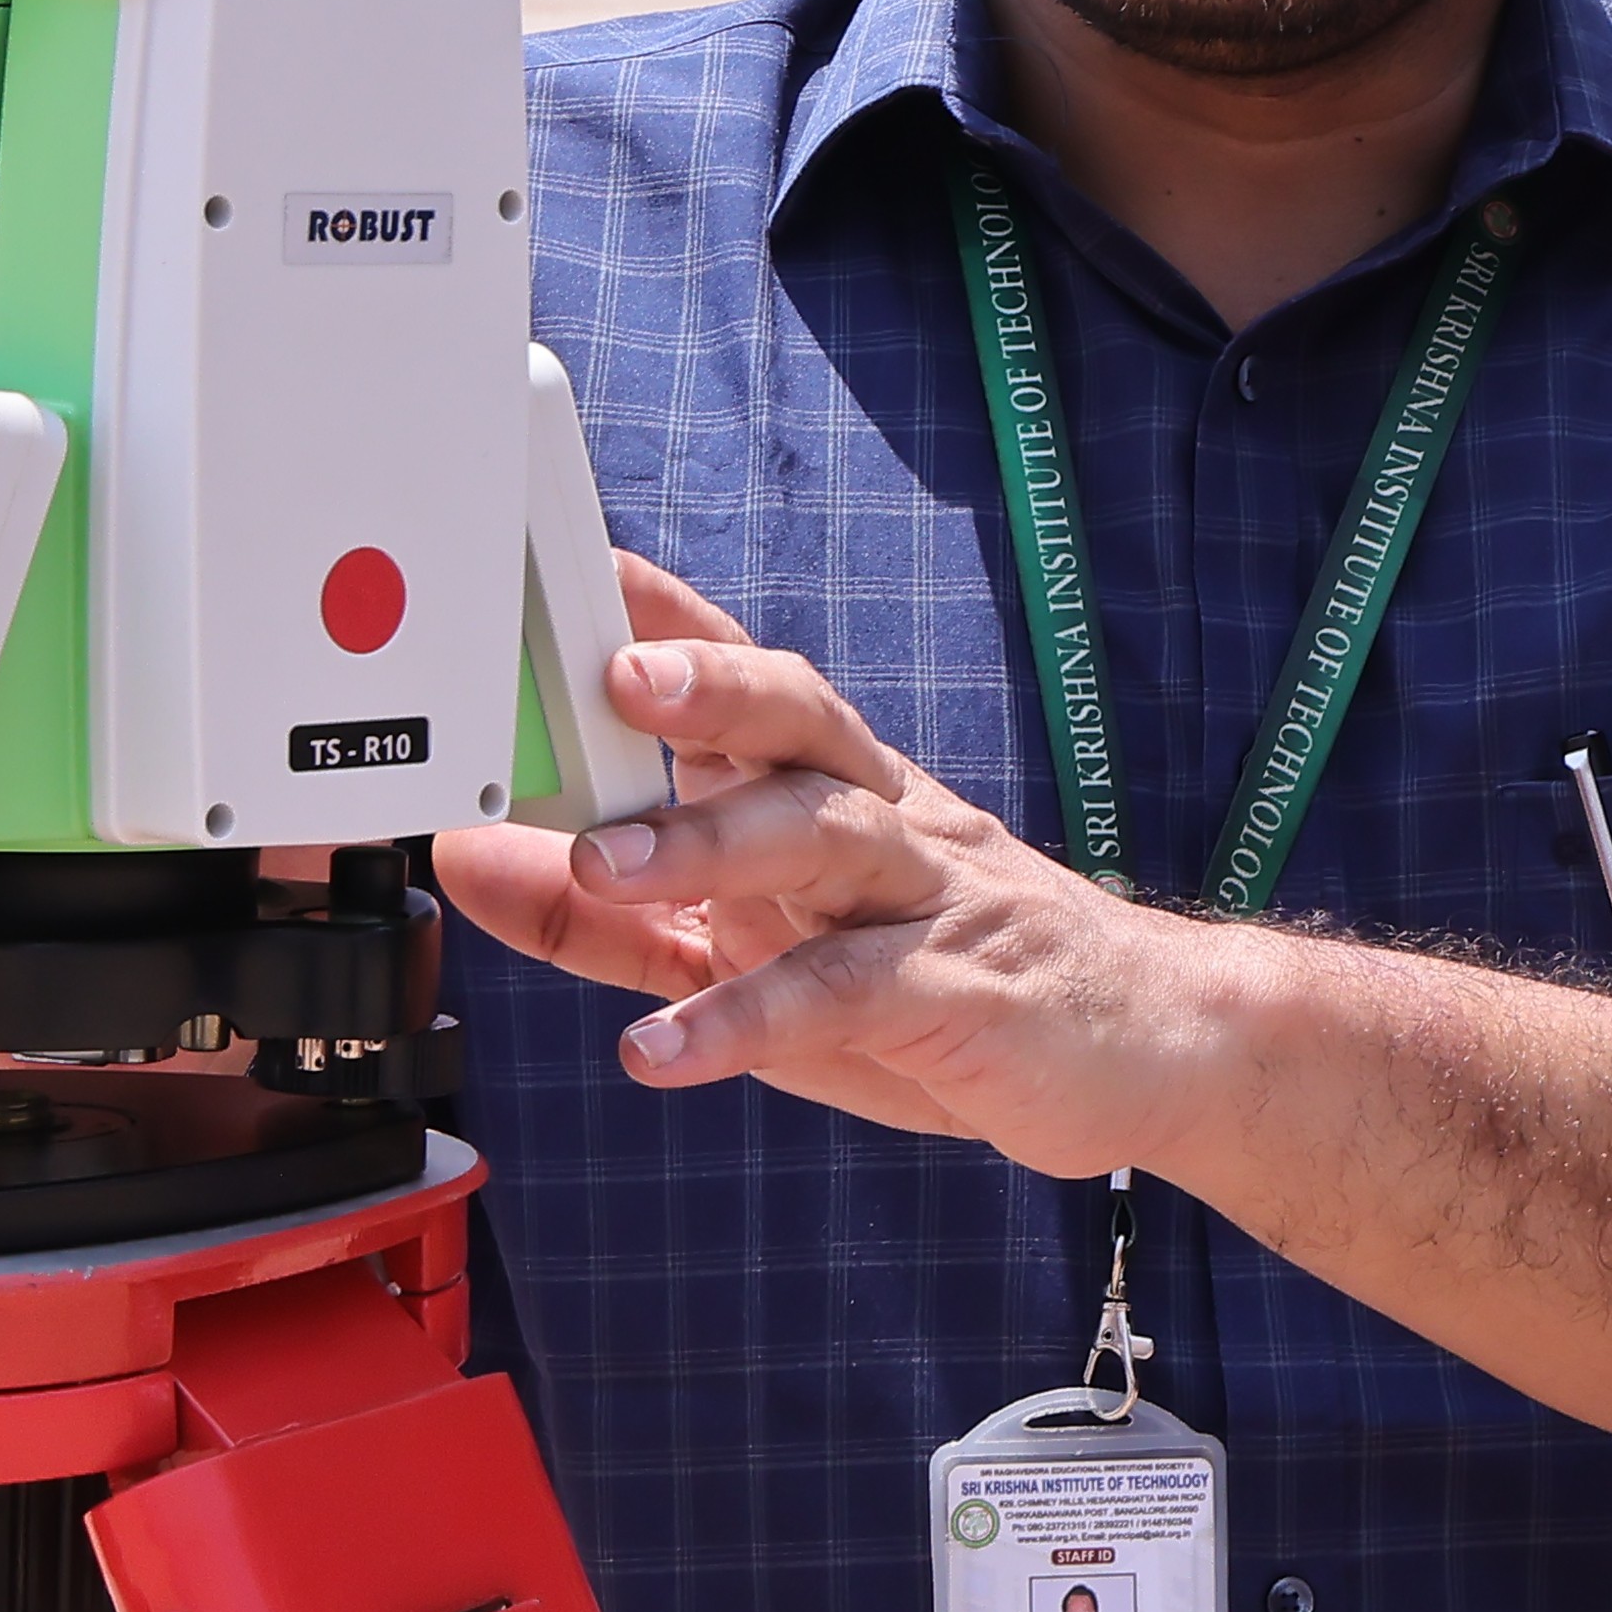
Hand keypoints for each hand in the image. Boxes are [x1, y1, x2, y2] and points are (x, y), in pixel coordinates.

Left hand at [421, 550, 1228, 1170]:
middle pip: (798, 719)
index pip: (746, 681)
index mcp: (832, 791)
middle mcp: (883, 817)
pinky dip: (752, 1018)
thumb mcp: (751, 950)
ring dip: (713, 843)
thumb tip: (464, 859)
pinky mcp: (961, 992)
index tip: (577, 563)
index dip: (665, 616)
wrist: (1147, 1048)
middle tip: (615, 679)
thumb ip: (602, 918)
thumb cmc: (938, 986)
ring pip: (826, 836)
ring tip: (608, 864)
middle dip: (707, 687)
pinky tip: (666, 1048)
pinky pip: (850, 993)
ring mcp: (928, 897)